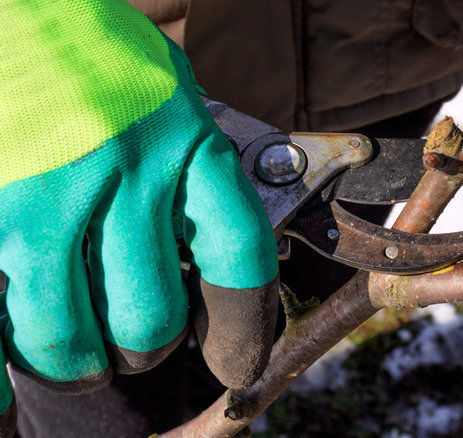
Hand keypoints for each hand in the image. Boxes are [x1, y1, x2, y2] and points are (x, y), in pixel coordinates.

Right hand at [0, 1, 277, 434]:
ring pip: (67, 333)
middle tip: (136, 344)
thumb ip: (199, 158)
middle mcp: (121, 172)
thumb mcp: (171, 86)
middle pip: (151, 315)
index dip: (244, 326)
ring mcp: (40, 196)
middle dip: (147, 348)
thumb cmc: (93, 46)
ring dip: (75, 363)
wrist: (13, 6)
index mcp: (185, 140)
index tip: (236, 361)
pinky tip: (1, 398)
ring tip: (77, 357)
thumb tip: (219, 237)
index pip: (238, 255)